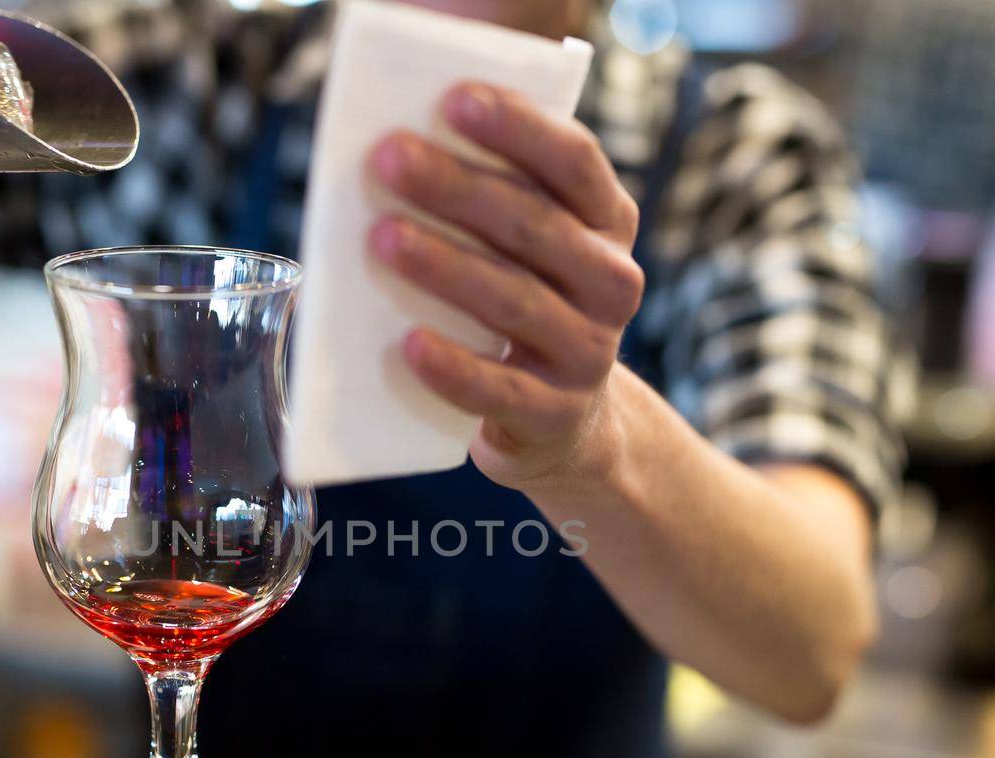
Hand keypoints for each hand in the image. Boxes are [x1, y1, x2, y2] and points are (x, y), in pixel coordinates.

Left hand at [368, 81, 643, 490]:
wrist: (559, 420)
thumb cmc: (520, 304)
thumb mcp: (524, 250)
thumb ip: (486, 205)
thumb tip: (399, 154)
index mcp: (607, 224)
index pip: (574, 163)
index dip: (519, 128)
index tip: (454, 99)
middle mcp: (612, 283)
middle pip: (534, 227)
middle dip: (458, 188)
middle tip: (390, 159)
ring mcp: (589, 354)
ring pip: (516, 302)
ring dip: (446, 266)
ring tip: (383, 238)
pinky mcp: (555, 416)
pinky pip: (499, 390)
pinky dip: (452, 367)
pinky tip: (407, 344)